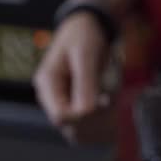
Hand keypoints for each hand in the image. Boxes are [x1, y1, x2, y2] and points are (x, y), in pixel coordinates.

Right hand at [33, 12, 109, 141]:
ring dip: (102, 122)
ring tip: (113, 99)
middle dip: (96, 119)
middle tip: (113, 99)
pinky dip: (104, 122)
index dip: (84, 116)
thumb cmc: (84, 36)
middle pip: (70, 128)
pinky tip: (112, 106)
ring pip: (81, 132)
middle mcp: (51, 98)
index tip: (105, 101)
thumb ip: (85, 82)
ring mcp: (63, 105)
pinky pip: (89, 128)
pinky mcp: (75, 108)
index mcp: (47, 83)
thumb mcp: (85, 54)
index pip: (60, 117)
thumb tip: (87, 112)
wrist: (87, 27)